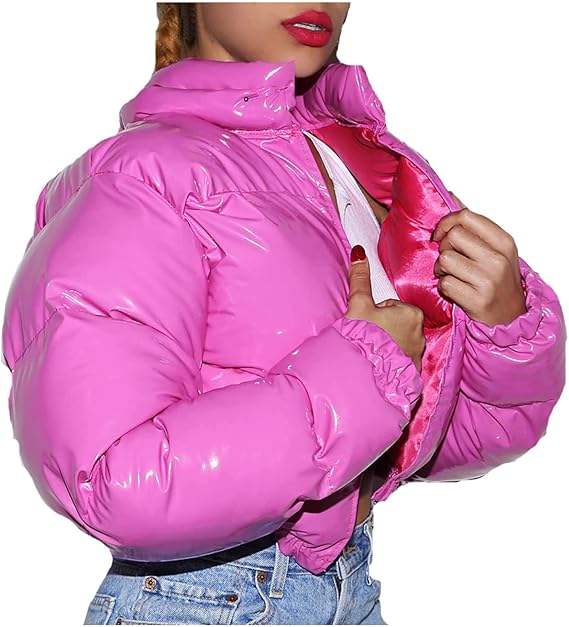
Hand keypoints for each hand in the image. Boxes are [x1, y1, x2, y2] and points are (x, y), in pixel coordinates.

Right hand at [346, 245, 425, 371]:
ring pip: (400, 341)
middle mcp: (421, 332)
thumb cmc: (363, 337)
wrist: (365, 375)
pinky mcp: (413, 372)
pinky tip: (380, 366)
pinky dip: (392, 362)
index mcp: (411, 313)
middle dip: (384, 329)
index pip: (391, 306)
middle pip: (397, 323)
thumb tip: (359, 251)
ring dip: (388, 345)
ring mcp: (418, 354)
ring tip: (373, 353)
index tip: (369, 325)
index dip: (376, 314)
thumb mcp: (359, 305)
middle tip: (369, 338)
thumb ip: (360, 278)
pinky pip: (403, 361)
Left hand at [431, 193, 526, 326]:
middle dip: (443, 247)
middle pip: (453, 236)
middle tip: (449, 260)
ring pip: (445, 260)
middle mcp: (498, 259)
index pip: (466, 216)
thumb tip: (451, 195)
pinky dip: (444, 287)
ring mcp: (488, 279)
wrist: (510, 317)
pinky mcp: (476, 299)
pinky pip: (444, 283)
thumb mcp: (494, 249)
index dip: (446, 223)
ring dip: (441, 270)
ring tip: (452, 276)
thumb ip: (473, 225)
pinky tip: (455, 290)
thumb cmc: (498, 280)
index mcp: (504, 242)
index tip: (440, 235)